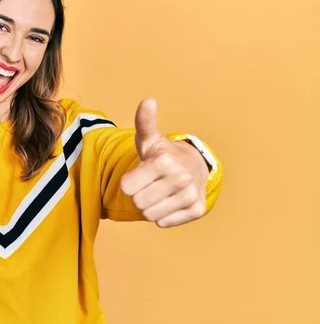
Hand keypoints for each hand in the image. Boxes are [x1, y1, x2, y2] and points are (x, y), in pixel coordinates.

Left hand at [120, 98, 209, 227]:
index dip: (129, 183)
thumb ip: (144, 122)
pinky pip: (164, 223)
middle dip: (140, 195)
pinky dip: (163, 215)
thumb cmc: (163, 154)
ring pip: (150, 215)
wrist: (194, 166)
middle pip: (138, 202)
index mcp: (163, 161)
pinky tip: (169, 201)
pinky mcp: (197, 210)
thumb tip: (148, 101)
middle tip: (150, 184)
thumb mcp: (149, 139)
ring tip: (159, 192)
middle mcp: (180, 178)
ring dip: (150, 206)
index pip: (127, 188)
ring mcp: (190, 195)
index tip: (140, 174)